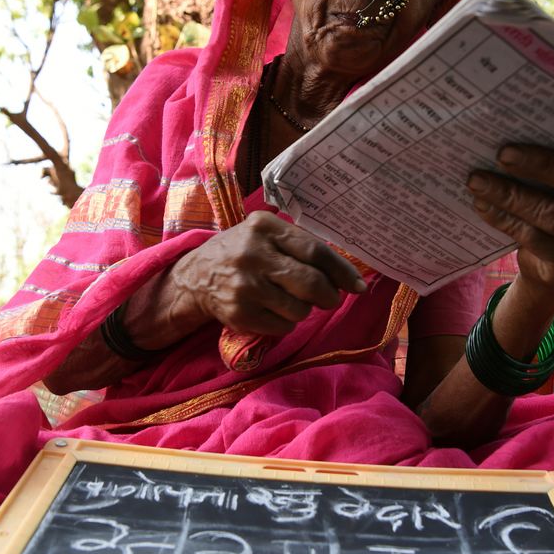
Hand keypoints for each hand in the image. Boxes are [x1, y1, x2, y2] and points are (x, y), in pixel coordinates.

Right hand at [167, 211, 366, 335]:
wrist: (195, 277)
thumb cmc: (242, 252)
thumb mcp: (265, 234)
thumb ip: (300, 245)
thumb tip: (346, 273)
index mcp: (264, 227)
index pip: (315, 251)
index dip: (341, 271)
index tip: (357, 286)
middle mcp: (253, 254)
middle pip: (312, 283)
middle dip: (329, 296)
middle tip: (329, 299)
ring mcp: (245, 285)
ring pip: (300, 309)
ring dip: (303, 309)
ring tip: (288, 300)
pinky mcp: (240, 313)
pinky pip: (283, 326)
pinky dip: (285, 323)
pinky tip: (272, 310)